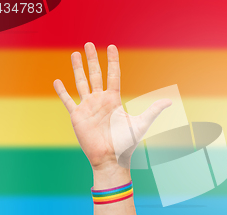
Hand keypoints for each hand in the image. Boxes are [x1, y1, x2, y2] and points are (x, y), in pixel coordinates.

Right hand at [53, 42, 170, 171]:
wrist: (111, 158)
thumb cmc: (126, 143)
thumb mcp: (141, 124)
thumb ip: (153, 111)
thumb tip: (169, 101)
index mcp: (114, 100)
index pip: (113, 75)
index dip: (113, 61)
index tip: (112, 47)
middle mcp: (100, 100)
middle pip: (95, 74)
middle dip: (92, 59)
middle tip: (89, 44)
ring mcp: (88, 107)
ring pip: (81, 83)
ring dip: (77, 68)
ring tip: (75, 54)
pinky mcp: (77, 116)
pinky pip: (67, 100)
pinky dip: (62, 91)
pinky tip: (56, 81)